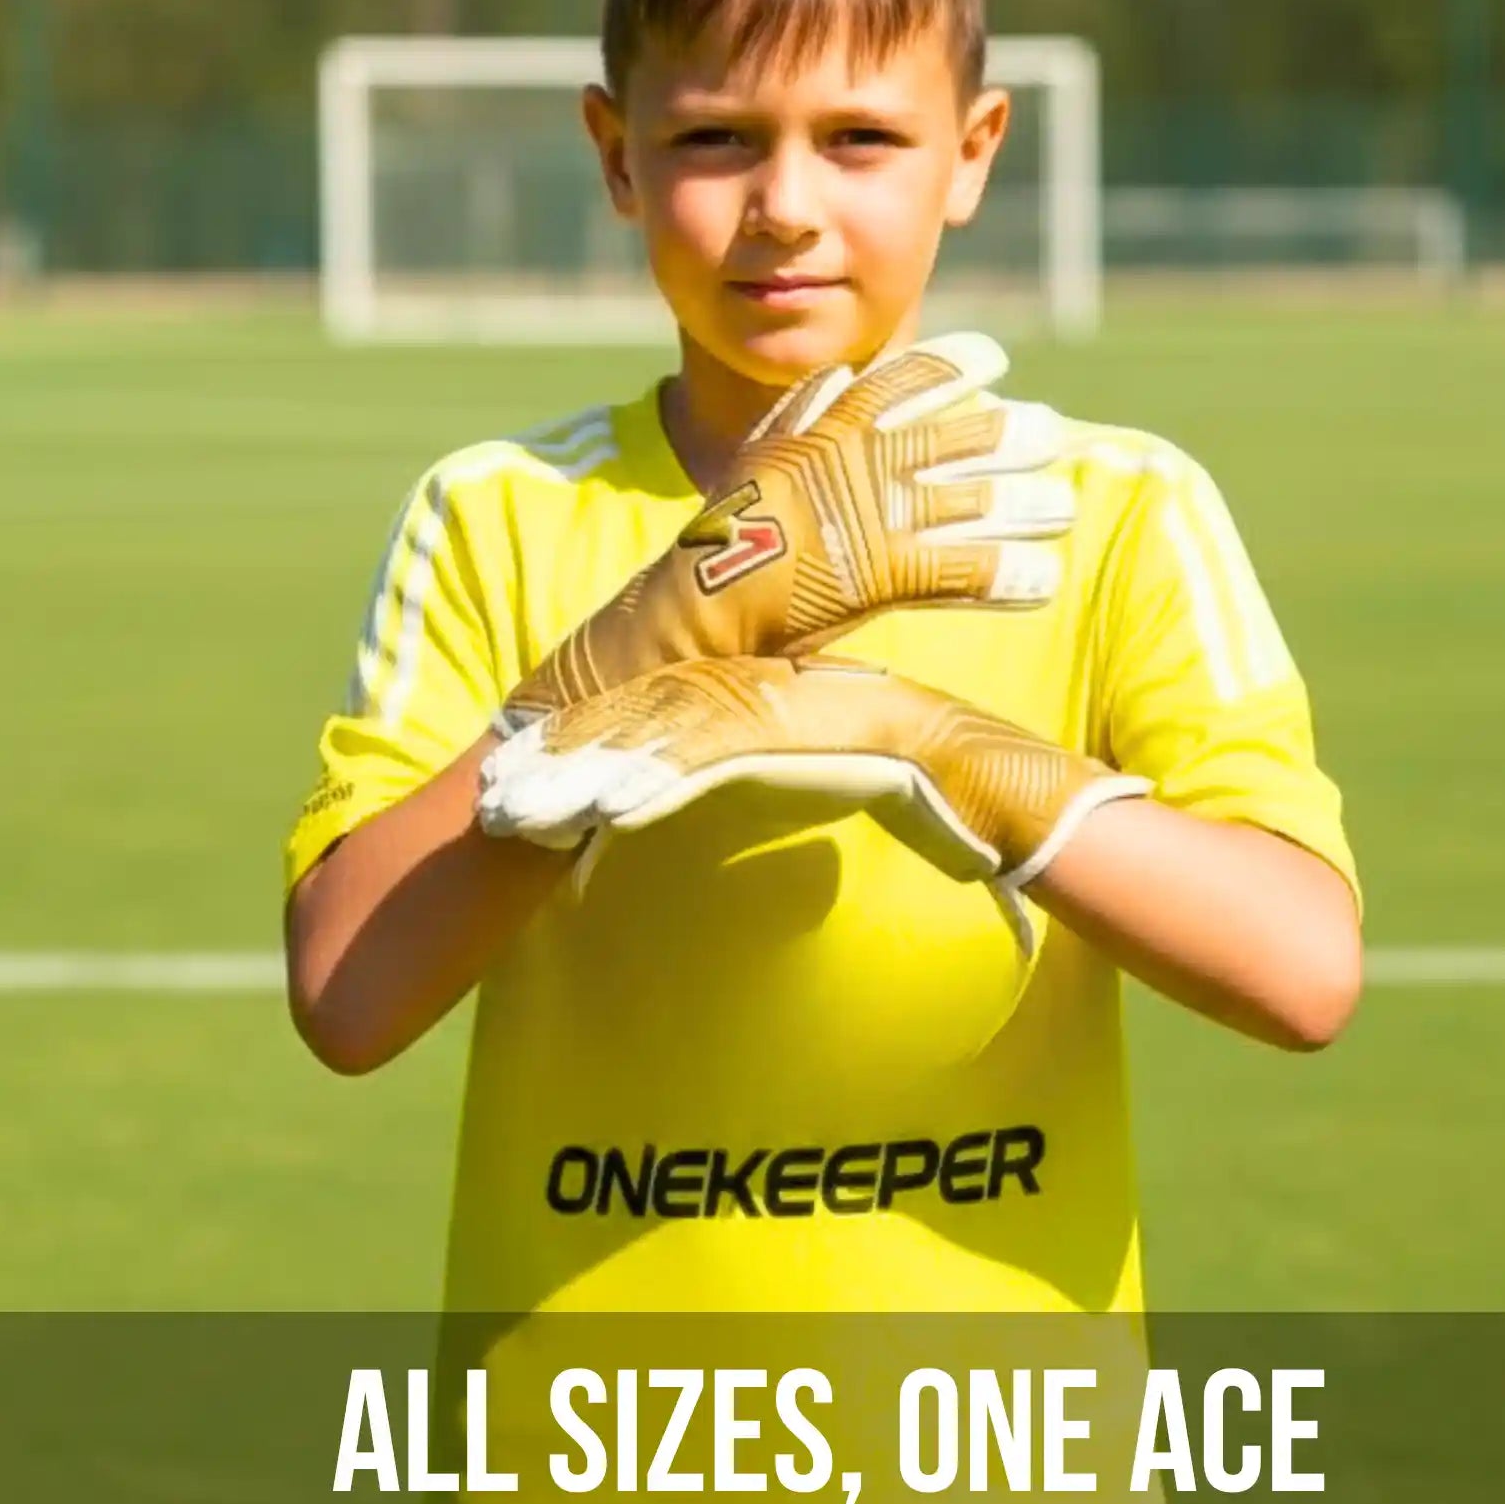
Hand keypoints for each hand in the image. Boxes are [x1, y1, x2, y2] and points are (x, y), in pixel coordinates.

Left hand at [478, 656, 1151, 951]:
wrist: (1011, 789)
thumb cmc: (937, 794)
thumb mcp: (840, 775)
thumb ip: (788, 771)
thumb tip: (750, 800)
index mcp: (767, 692)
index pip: (659, 713)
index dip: (590, 742)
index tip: (529, 777)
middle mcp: (765, 687)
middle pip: (642, 716)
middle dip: (562, 757)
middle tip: (493, 794)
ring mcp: (785, 704)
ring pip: (660, 735)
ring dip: (582, 778)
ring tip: (516, 815)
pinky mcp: (807, 732)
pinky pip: (713, 758)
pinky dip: (652, 786)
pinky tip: (599, 816)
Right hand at [498, 333, 1072, 728]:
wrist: (677, 618)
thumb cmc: (713, 550)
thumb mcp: (753, 466)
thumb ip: (797, 420)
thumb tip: (832, 381)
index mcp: (818, 435)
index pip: (896, 380)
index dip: (951, 366)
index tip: (995, 359)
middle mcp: (847, 468)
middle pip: (947, 439)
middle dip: (1005, 436)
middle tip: (1049, 432)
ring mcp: (864, 522)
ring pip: (964, 502)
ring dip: (1019, 504)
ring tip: (1062, 505)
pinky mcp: (875, 579)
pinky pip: (959, 572)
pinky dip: (1005, 575)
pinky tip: (1042, 580)